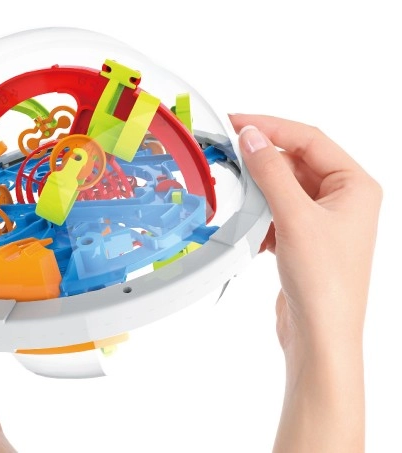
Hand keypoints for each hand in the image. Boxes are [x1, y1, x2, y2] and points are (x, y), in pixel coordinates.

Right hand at [231, 114, 380, 451]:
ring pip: (284, 187)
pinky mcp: (305, 238)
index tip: (237, 122)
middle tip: (228, 152)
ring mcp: (323, 220)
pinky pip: (278, 211)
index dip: (271, 127)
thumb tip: (252, 137)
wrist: (321, 335)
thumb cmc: (324, 283)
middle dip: (262, 160)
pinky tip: (252, 229)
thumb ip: (272, 173)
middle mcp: (342, 199)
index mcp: (354, 186)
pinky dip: (261, 215)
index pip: (309, 140)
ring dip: (260, 190)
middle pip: (296, 161)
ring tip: (238, 193)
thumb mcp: (295, 218)